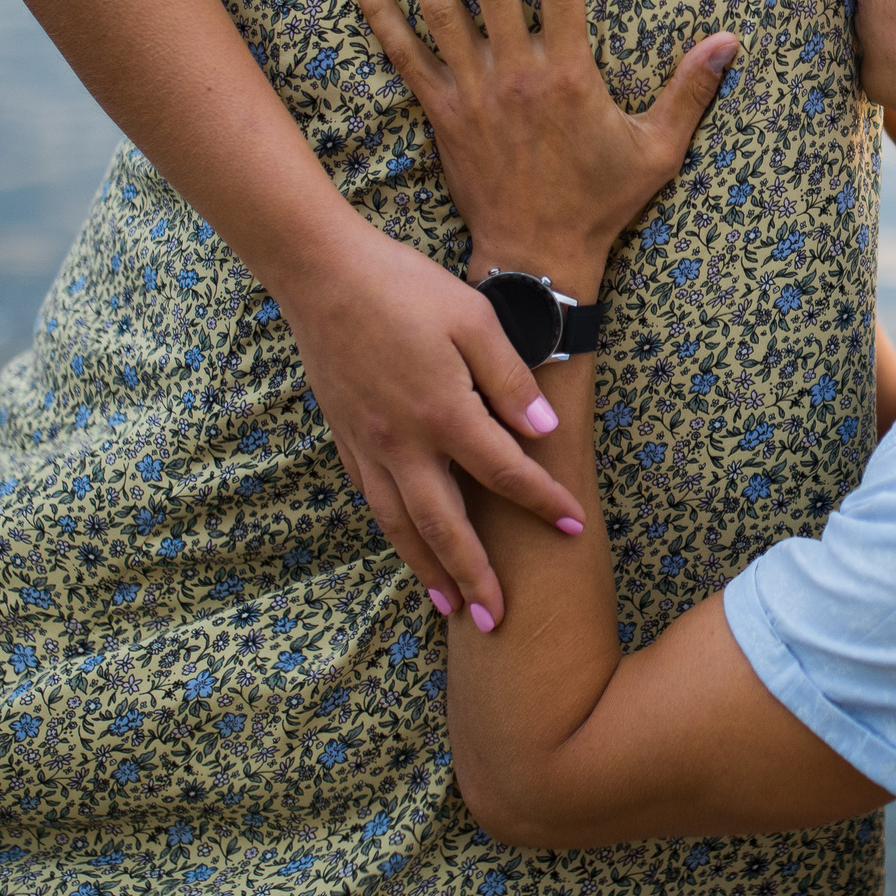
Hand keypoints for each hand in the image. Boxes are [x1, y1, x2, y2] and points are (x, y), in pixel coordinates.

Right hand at [277, 222, 588, 628]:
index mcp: (443, 411)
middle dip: (474, 576)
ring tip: (451, 607)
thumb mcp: (474, 319)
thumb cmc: (406, 287)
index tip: (573, 526)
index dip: (541, 500)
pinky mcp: (346, 438)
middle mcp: (403, 442)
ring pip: (400, 525)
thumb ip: (510, 380)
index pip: (503, 472)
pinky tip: (408, 546)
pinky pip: (374, 502)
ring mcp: (369, 445)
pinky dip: (395, 535)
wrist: (323, 274)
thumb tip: (544, 434)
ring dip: (428, 570)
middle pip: (444, 525)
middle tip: (498, 621)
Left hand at [349, 0, 737, 303]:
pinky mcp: (441, 113)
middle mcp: (515, 74)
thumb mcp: (659, 149)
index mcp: (569, 74)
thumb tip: (731, 40)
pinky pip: (404, 54)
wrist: (539, 257)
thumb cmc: (602, 203)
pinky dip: (381, 12)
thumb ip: (691, 91)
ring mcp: (472, 92)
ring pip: (441, 8)